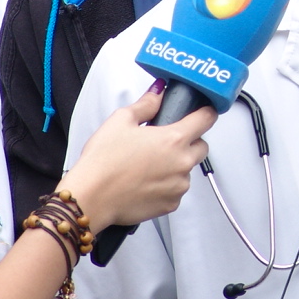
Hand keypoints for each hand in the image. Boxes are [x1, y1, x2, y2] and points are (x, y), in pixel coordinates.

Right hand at [61, 82, 215, 231]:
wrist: (90, 198)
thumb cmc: (103, 162)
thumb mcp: (121, 121)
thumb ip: (146, 104)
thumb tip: (158, 93)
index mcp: (174, 139)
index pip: (207, 119)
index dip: (205, 112)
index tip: (202, 112)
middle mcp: (182, 163)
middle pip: (201, 146)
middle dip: (189, 142)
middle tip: (165, 142)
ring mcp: (178, 186)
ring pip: (188, 170)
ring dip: (176, 165)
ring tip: (148, 165)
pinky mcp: (171, 204)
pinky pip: (177, 190)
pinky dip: (166, 186)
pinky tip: (145, 182)